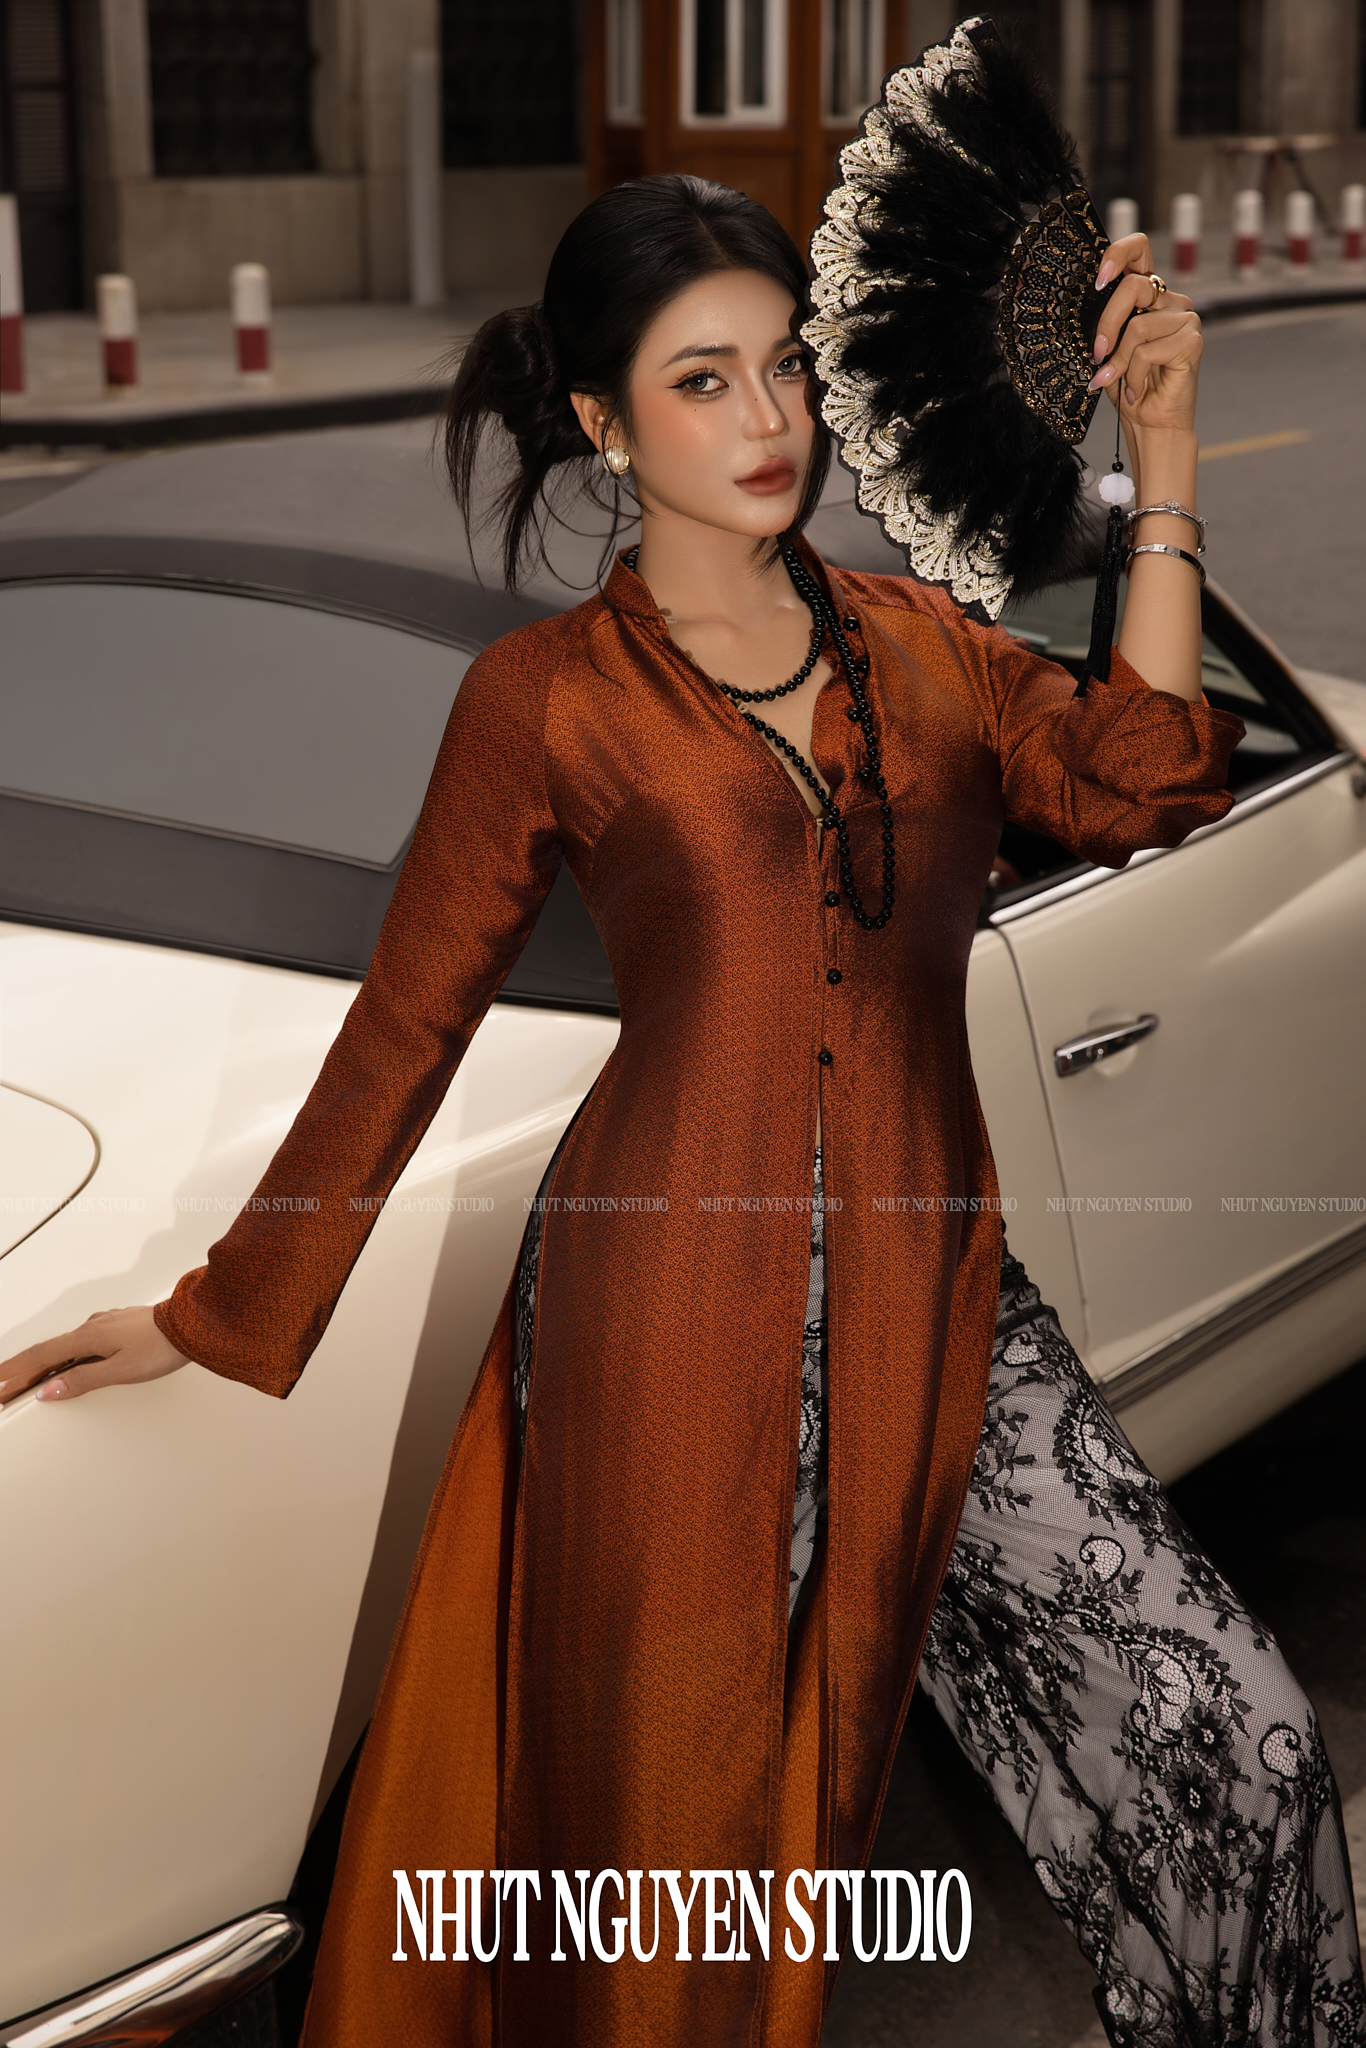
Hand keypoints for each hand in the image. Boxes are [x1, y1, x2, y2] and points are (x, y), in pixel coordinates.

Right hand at [0, 1306, 188, 1404]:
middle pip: (50, 1353)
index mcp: (89, 1336)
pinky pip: (84, 1344)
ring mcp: (107, 1326)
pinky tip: (72, 1366)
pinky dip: (69, 1358)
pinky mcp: (119, 1328)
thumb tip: (49, 1390)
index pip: (41, 1356)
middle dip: (25, 1373)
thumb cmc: (163, 1345)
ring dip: (47, 1367)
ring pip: (67, 1348)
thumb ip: (83, 1380)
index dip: (15, 1370)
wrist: (194, 1324)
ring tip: (33, 1384)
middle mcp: (94, 1327)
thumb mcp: (120, 1370)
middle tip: (6, 1392)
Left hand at [1086, 232, 1202, 436]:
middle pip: (1134, 287)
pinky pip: (1147, 351)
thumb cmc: (1129, 387)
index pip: (1139, 251)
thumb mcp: (1109, 350)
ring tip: (1118, 382)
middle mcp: (1170, 302)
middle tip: (1098, 354)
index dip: (1118, 254)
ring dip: (1119, 363)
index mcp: (1150, 297)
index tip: (1098, 279)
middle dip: (1107, 324)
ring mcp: (1185, 319)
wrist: (1150, 423)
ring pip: (1137, 327)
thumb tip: (1089, 307)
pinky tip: (1136, 391)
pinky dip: (1133, 376)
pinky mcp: (1191, 341)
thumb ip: (1106, 323)